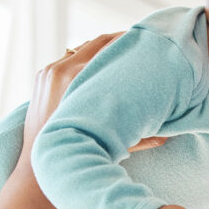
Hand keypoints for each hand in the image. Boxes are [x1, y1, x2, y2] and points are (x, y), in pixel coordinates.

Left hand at [17, 33, 169, 166]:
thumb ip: (143, 137)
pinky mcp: (41, 77)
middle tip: (138, 44)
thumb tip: (169, 135)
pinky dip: (83, 60)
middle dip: (117, 42)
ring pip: (80, 50)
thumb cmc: (77, 155)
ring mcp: (48, 72)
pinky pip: (66, 60)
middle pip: (95, 43)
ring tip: (120, 55)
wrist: (38, 168)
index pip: (108, 45)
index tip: (145, 40)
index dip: (128, 40)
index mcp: (76, 78)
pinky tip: (98, 68)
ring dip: (100, 51)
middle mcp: (60, 69)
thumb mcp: (113, 144)